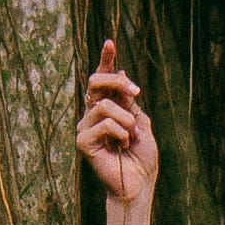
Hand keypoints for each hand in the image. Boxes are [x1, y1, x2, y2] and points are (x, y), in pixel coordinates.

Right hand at [77, 36, 158, 207]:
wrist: (139, 182)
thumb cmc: (141, 156)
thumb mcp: (141, 121)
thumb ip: (129, 101)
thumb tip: (120, 72)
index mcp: (108, 107)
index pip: (103, 78)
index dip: (105, 59)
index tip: (110, 42)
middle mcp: (93, 114)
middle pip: (95, 82)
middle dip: (117, 82)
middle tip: (135, 93)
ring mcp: (86, 127)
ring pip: (104, 105)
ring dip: (126, 119)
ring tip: (130, 136)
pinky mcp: (83, 141)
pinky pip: (103, 124)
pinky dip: (120, 133)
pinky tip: (121, 146)